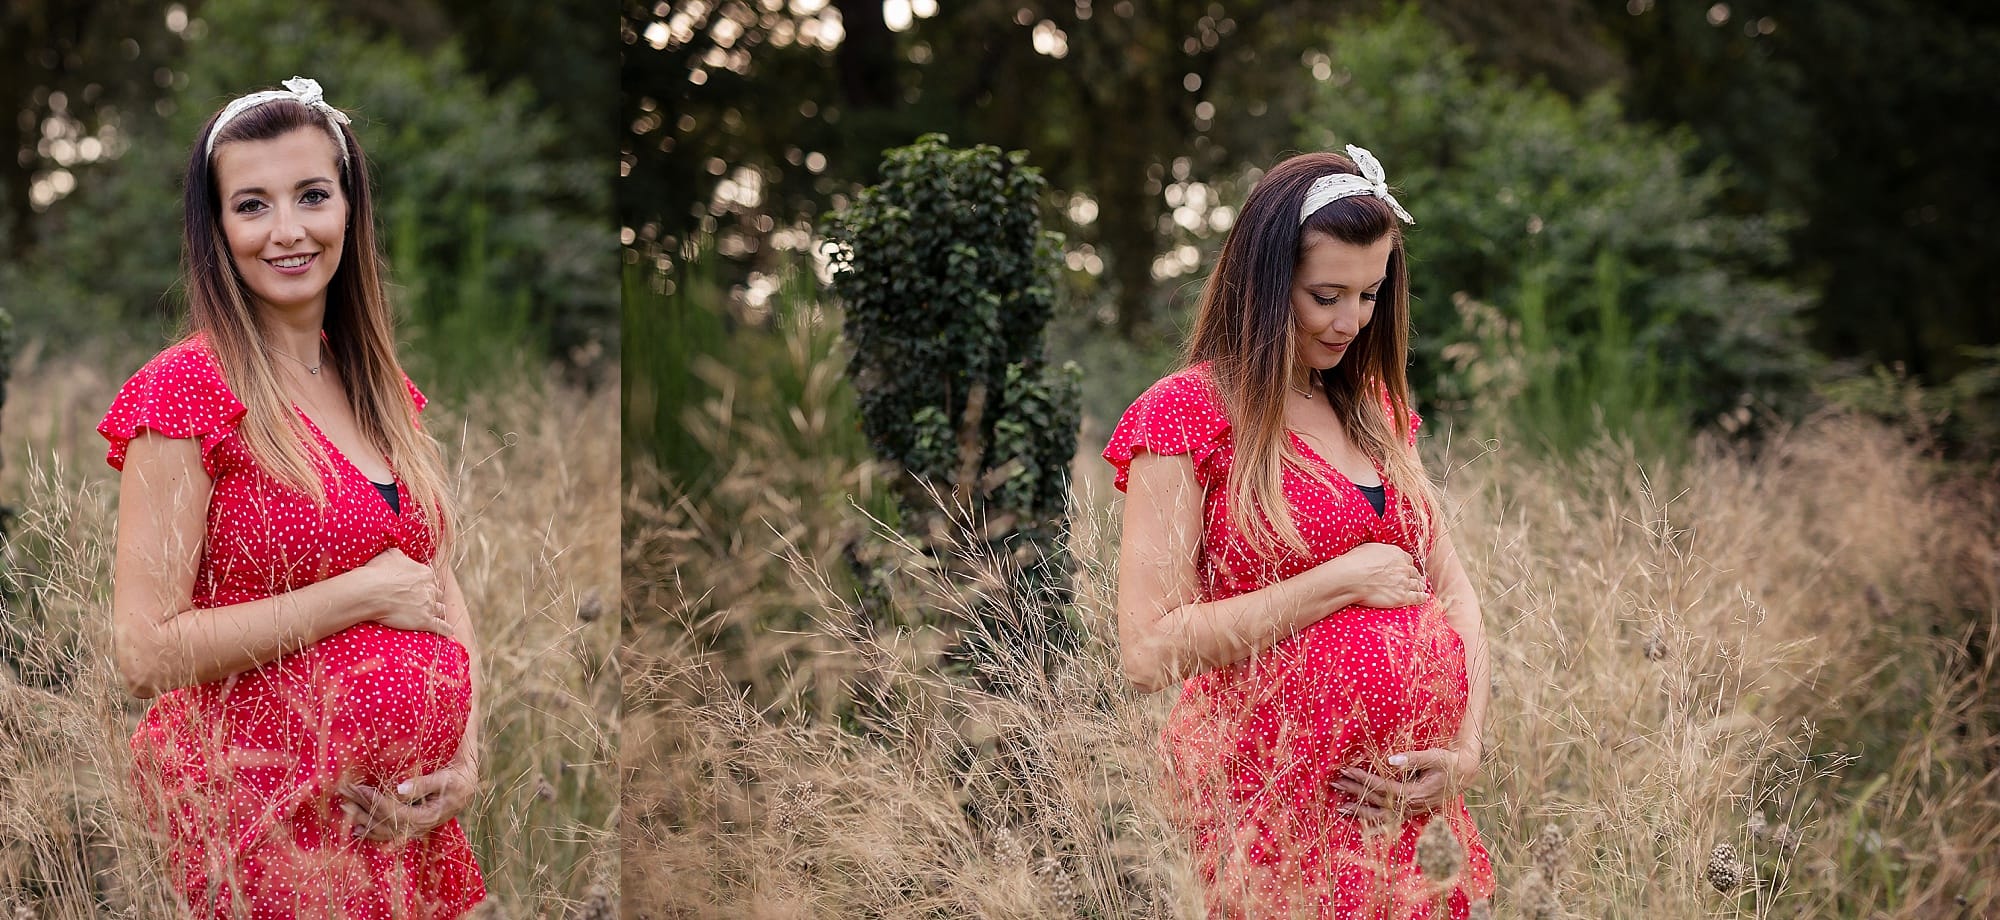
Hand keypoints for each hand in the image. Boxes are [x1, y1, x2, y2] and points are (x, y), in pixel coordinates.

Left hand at [339, 760, 477, 842]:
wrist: (468, 786)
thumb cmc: (459, 778)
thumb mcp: (446, 778)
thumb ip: (424, 784)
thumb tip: (399, 789)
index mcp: (427, 816)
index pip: (393, 811)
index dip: (373, 800)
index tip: (357, 787)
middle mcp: (419, 827)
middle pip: (383, 821)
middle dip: (362, 807)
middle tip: (343, 794)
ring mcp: (415, 829)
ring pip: (383, 829)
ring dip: (362, 818)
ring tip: (345, 807)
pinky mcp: (412, 827)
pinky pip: (388, 833)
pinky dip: (371, 831)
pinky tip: (357, 828)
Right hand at [356, 549, 451, 635]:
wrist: (372, 592)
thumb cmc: (378, 573)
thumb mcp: (391, 555)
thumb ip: (402, 557)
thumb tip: (403, 557)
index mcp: (425, 573)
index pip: (430, 580)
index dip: (425, 585)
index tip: (420, 589)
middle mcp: (430, 588)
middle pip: (437, 594)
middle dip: (433, 598)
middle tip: (426, 603)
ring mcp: (429, 605)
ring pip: (441, 610)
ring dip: (439, 613)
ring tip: (437, 617)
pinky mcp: (425, 620)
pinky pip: (441, 627)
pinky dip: (446, 629)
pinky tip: (448, 632)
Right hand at [1324, 542, 1428, 608]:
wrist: (1351, 578)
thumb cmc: (1355, 562)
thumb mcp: (1369, 548)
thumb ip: (1381, 551)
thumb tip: (1381, 553)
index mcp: (1397, 554)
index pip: (1408, 560)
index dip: (1408, 566)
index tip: (1406, 569)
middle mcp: (1404, 568)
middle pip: (1414, 573)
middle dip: (1415, 576)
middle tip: (1415, 580)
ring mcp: (1404, 583)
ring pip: (1418, 585)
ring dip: (1420, 587)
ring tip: (1421, 589)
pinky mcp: (1402, 597)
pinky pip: (1418, 598)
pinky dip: (1422, 598)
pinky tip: (1424, 598)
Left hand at [1333, 746, 1477, 825]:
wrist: (1464, 775)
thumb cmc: (1448, 763)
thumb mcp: (1434, 757)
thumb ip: (1413, 759)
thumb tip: (1391, 760)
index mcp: (1413, 794)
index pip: (1380, 787)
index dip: (1362, 778)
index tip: (1345, 769)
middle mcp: (1410, 807)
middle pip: (1375, 801)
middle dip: (1353, 792)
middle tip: (1333, 783)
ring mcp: (1410, 812)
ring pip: (1380, 816)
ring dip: (1359, 811)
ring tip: (1339, 808)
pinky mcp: (1411, 812)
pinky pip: (1388, 821)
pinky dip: (1372, 821)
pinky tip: (1359, 820)